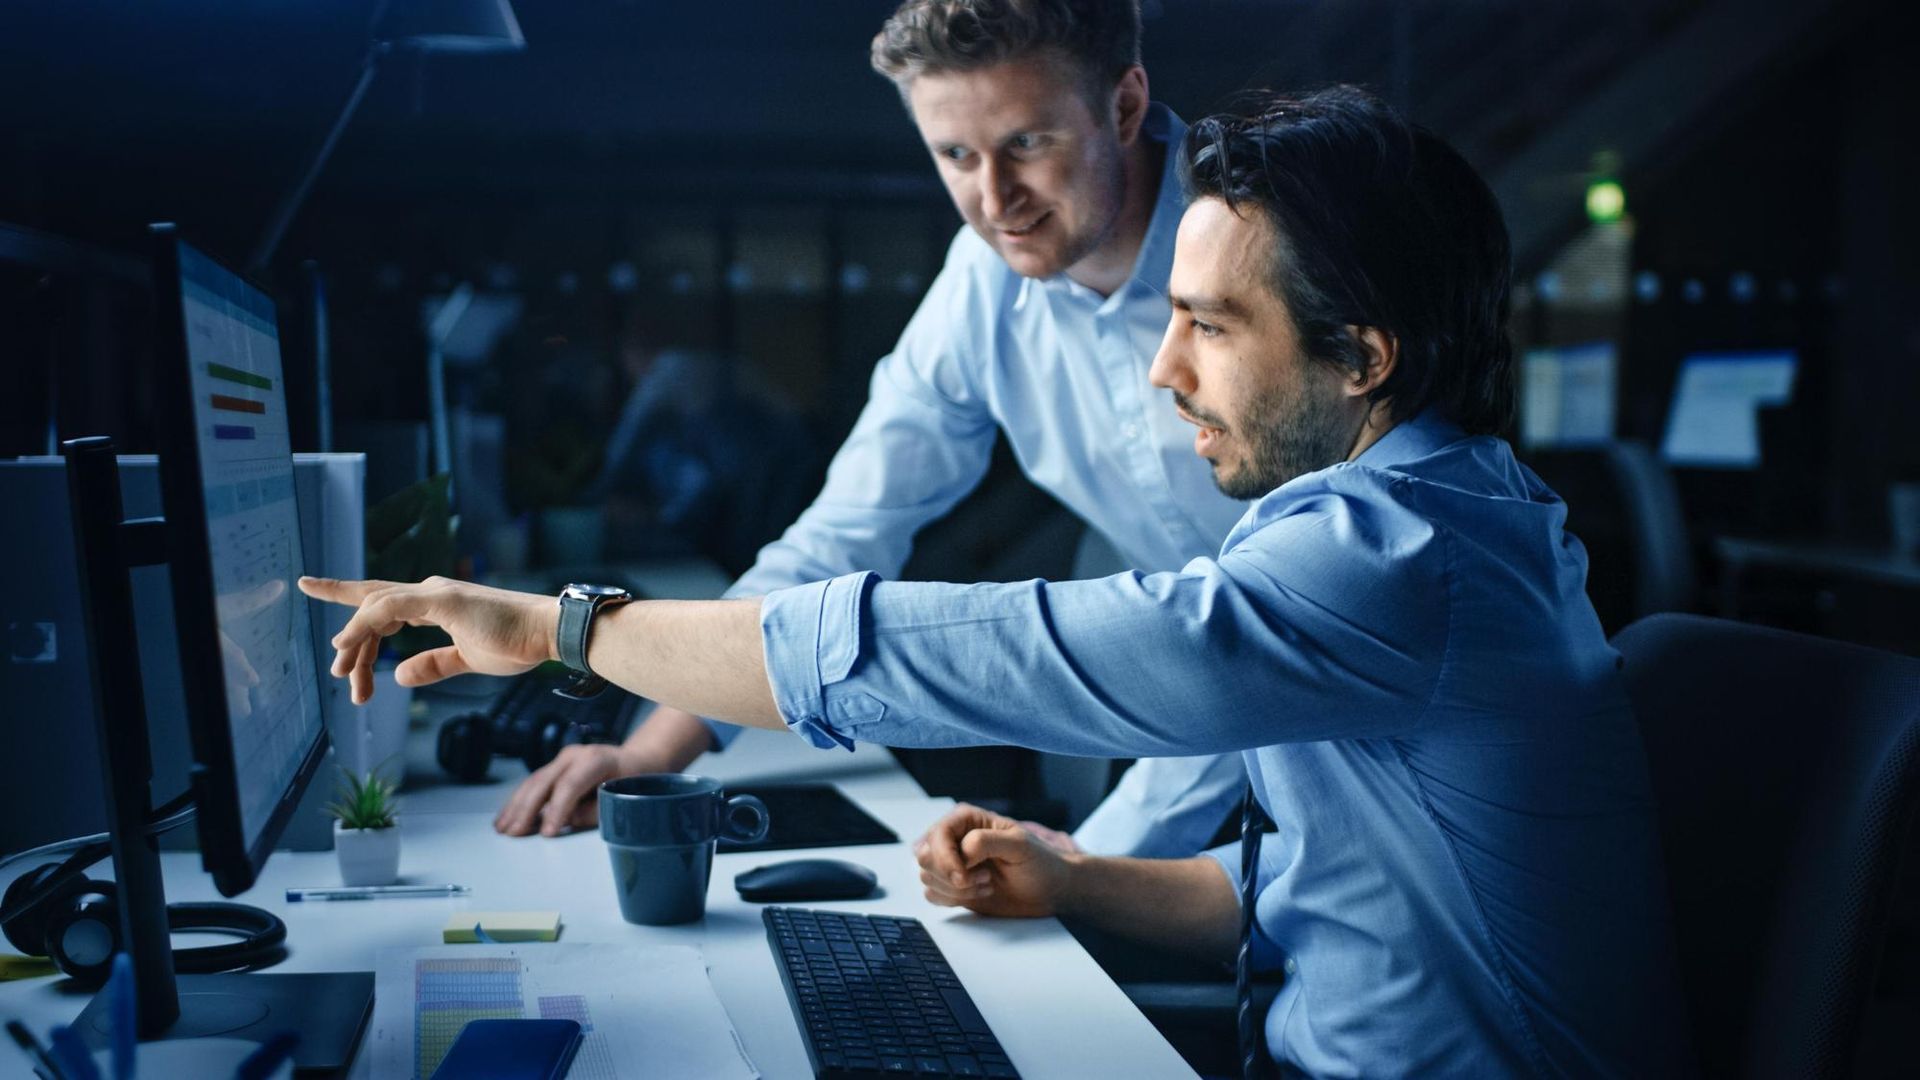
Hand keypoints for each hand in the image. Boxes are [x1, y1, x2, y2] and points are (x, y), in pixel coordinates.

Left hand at [297, 576, 557, 704]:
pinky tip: (346, 646)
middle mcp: (430, 591)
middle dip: (345, 627)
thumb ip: (433, 665)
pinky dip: (363, 625)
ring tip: (342, 671)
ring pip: (374, 607)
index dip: (347, 597)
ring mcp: (435, 592)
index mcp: (437, 603)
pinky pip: (387, 608)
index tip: (311, 587)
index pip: (383, 599)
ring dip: (354, 641)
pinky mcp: (441, 599)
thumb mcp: (466, 659)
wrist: (548, 633)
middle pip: (372, 603)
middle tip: (337, 670)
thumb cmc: (517, 644)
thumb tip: (400, 676)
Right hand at [494, 743, 634, 836]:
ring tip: (502, 828)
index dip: (557, 810)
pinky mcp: (554, 767)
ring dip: (515, 806)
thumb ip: (595, 811)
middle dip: (527, 809)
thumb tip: (568, 821)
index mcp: (595, 760)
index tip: (546, 833)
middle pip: (544, 782)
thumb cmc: (630, 782)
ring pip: (533, 782)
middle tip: (514, 833)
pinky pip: (533, 784)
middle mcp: (574, 755)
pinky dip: (518, 802)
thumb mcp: (621, 798)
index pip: (570, 785)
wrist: (632, 761)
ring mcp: (562, 759)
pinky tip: (506, 817)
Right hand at [914, 803, 1073, 918]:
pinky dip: (953, 899)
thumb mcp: (1019, 845)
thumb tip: (961, 849)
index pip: (937, 835)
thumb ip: (987, 841)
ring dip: (956, 889)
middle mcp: (955, 839)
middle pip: (925, 856)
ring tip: (986, 883)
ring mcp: (952, 863)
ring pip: (927, 877)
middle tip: (983, 878)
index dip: (945, 858)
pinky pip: (932, 894)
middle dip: (950, 875)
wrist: (1048, 890)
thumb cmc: (1040, 862)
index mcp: (967, 819)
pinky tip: (980, 893)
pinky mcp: (952, 886)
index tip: (963, 876)